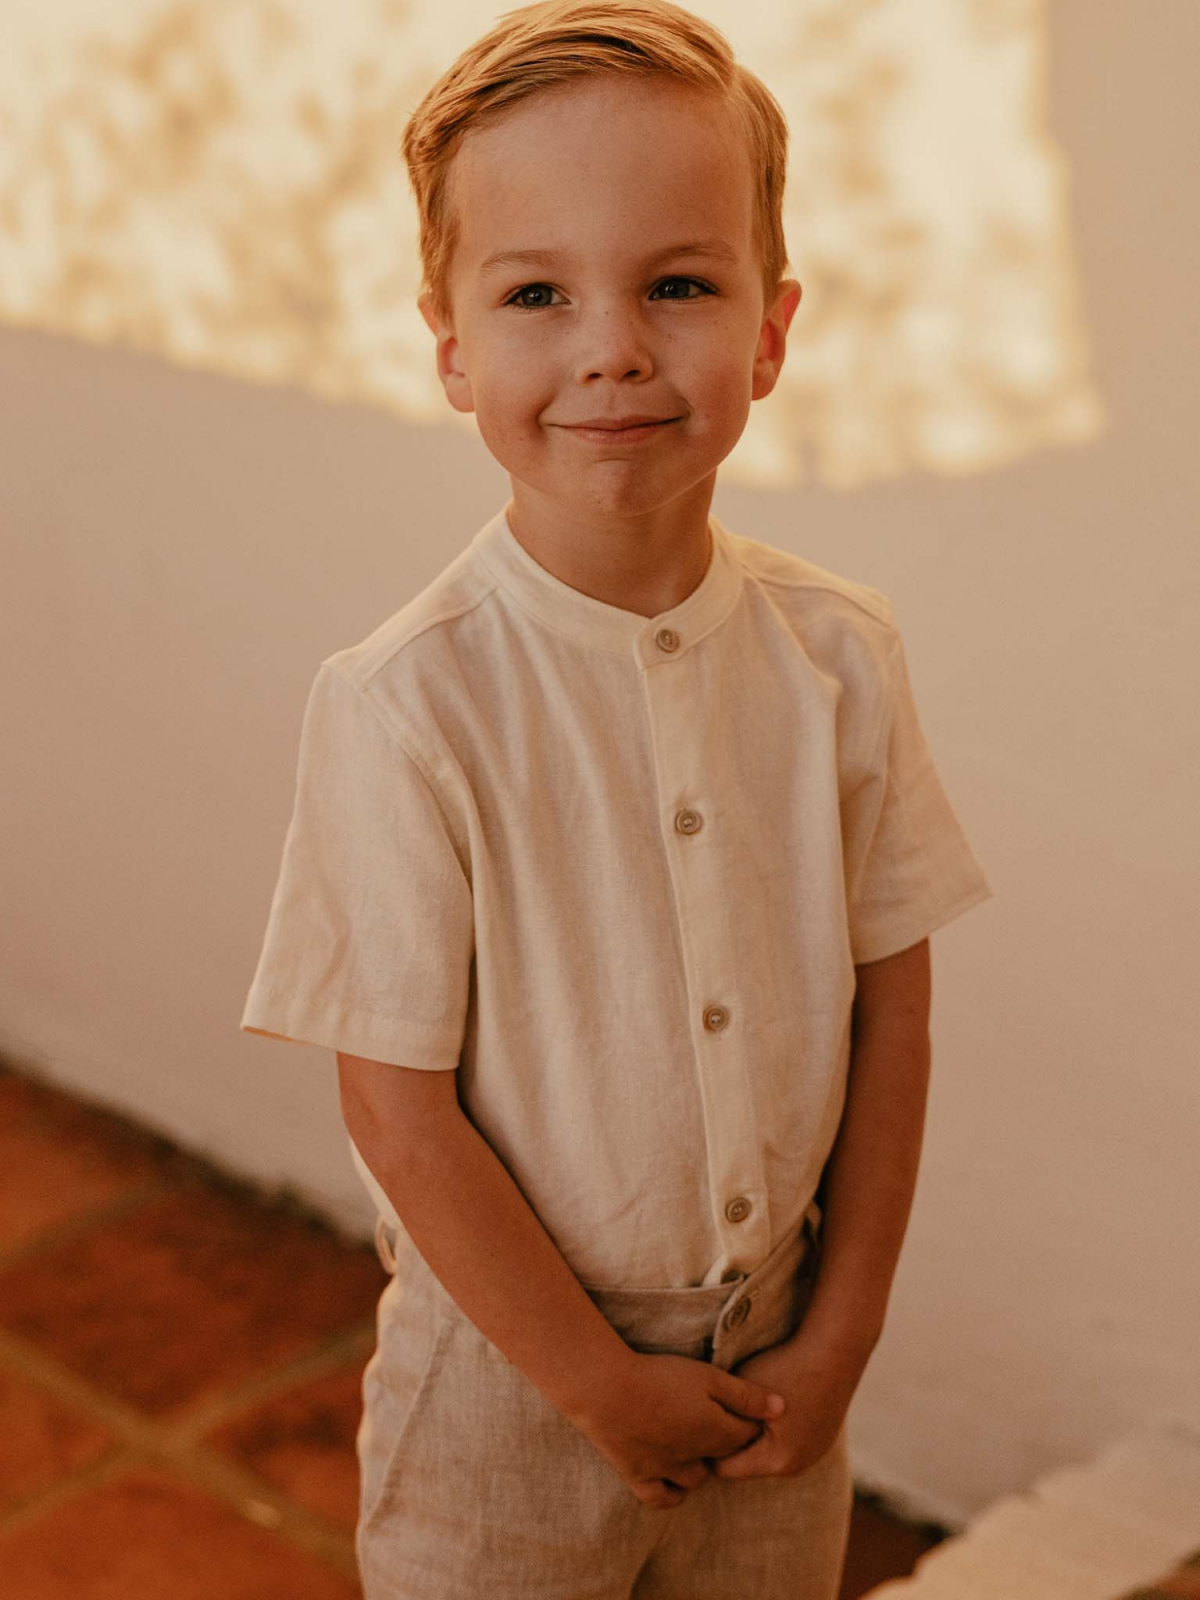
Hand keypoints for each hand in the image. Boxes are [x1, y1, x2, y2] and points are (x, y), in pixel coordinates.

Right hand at [567, 1348, 788, 1510]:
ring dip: (701, 1466)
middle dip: (727, 1443)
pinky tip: (674, 1478)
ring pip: (695, 1479)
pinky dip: (672, 1492)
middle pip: (722, 1457)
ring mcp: (665, 1470)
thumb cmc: (660, 1376)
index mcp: (715, 1433)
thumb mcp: (708, 1377)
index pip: (745, 1435)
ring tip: (696, 1444)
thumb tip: (783, 1408)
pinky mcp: (637, 1475)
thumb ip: (746, 1395)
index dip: (749, 1420)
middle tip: (719, 1419)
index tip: (745, 1406)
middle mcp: (694, 1458)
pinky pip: (662, 1498)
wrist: (607, 1390)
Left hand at [708, 1326, 866, 1481]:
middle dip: (730, 1442)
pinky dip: (774, 1429)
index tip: (694, 1424)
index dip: (706, 1446)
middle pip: (746, 1463)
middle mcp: (797, 1466)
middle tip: (713, 1414)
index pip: (724, 1469)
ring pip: (767, 1453)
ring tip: (743, 1405)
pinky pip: (787, 1442)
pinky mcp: (823, 1440)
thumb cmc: (785, 1365)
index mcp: (776, 1460)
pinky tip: (768, 1403)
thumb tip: (696, 1425)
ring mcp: (813, 1454)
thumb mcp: (742, 1388)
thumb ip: (721, 1412)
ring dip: (753, 1435)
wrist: (836, 1349)